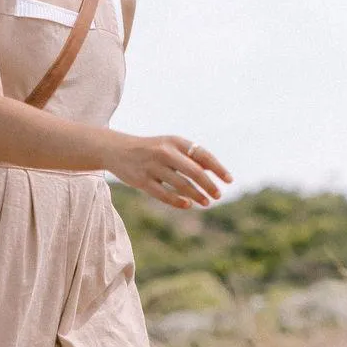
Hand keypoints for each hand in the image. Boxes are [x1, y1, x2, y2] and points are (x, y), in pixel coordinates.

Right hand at [107, 133, 232, 209]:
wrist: (116, 149)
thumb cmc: (150, 149)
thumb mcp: (169, 145)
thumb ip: (189, 156)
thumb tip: (213, 171)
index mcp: (174, 141)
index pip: (202, 155)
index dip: (218, 168)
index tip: (229, 180)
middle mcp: (164, 152)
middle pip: (194, 171)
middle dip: (208, 185)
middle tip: (218, 195)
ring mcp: (152, 166)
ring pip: (180, 184)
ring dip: (196, 195)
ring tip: (206, 202)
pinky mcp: (141, 180)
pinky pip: (163, 194)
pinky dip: (177, 201)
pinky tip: (188, 204)